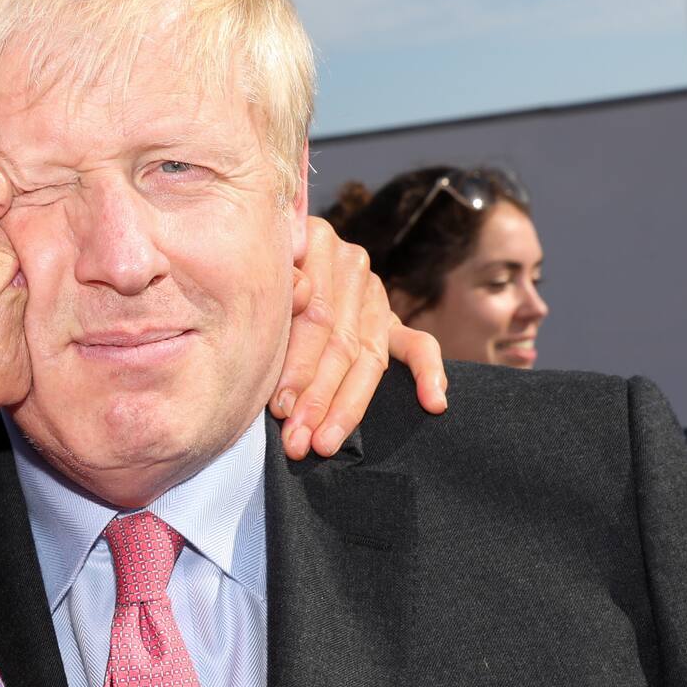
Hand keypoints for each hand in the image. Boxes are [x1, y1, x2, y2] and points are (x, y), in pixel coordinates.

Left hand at [273, 215, 447, 459]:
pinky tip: (434, 402)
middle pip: (341, 342)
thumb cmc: (252, 272)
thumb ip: (280, 279)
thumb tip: (299, 293)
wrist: (276, 250)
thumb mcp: (259, 266)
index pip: (317, 316)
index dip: (298, 366)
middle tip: (299, 441)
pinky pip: (418, 345)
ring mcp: (373, 293)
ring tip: (327, 443)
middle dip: (318, 398)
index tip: (280, 408)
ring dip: (349, 406)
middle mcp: (350, 264)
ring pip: (369, 356)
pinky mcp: (389, 318)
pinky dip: (428, 373)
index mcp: (316, 243)